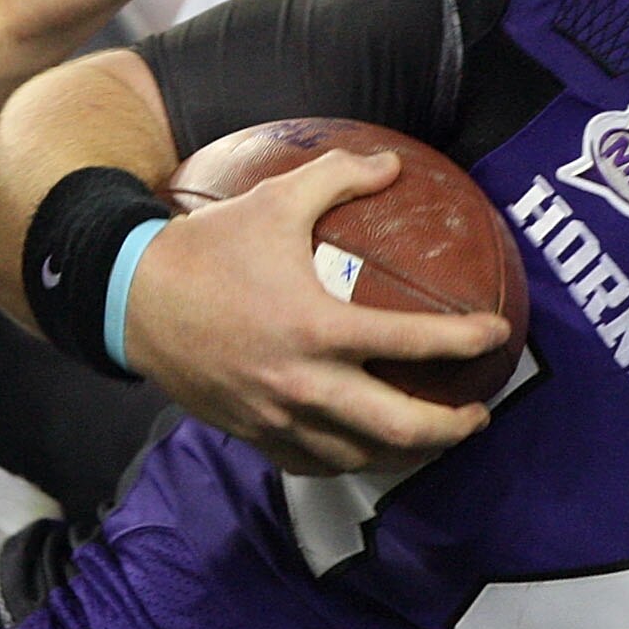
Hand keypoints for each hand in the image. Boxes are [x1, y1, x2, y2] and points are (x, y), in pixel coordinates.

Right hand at [122, 148, 508, 475]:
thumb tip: (393, 164)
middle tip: (478, 414)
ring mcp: (277, 418)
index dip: (463, 340)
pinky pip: (314, 463)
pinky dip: (349, 458)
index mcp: (317, 327)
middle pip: (398, 426)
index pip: (411, 342)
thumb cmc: (208, 247)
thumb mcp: (275, 199)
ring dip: (405, 450)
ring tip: (433, 436)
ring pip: (360, 455)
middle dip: (450, 426)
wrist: (133, 300)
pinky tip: (366, 446)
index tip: (495, 333)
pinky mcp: (254, 435)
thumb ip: (339, 176)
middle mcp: (303, 384)